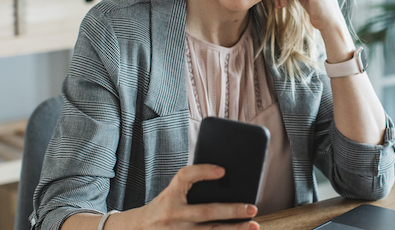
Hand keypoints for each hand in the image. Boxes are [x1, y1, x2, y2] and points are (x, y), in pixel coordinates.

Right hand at [117, 164, 258, 228]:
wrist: (140, 228)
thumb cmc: (164, 206)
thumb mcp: (173, 192)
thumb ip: (193, 184)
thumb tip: (226, 178)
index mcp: (171, 195)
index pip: (185, 177)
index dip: (203, 171)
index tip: (222, 170)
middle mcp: (174, 214)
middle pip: (206, 212)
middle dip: (231, 210)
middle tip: (252, 207)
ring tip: (253, 225)